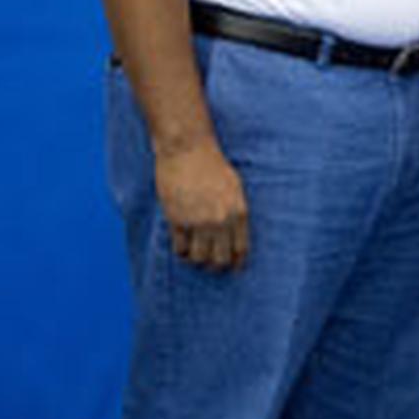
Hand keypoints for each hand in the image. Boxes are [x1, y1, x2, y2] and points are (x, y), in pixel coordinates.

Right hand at [155, 141, 249, 271]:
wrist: (188, 150)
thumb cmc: (213, 165)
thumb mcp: (235, 187)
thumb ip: (236, 211)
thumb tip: (235, 234)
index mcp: (238, 213)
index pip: (241, 249)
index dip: (237, 263)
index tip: (234, 269)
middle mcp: (220, 221)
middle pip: (220, 259)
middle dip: (216, 266)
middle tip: (211, 265)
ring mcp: (198, 222)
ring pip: (199, 258)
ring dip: (196, 261)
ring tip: (194, 258)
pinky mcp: (177, 220)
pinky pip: (180, 248)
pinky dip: (181, 253)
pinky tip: (181, 250)